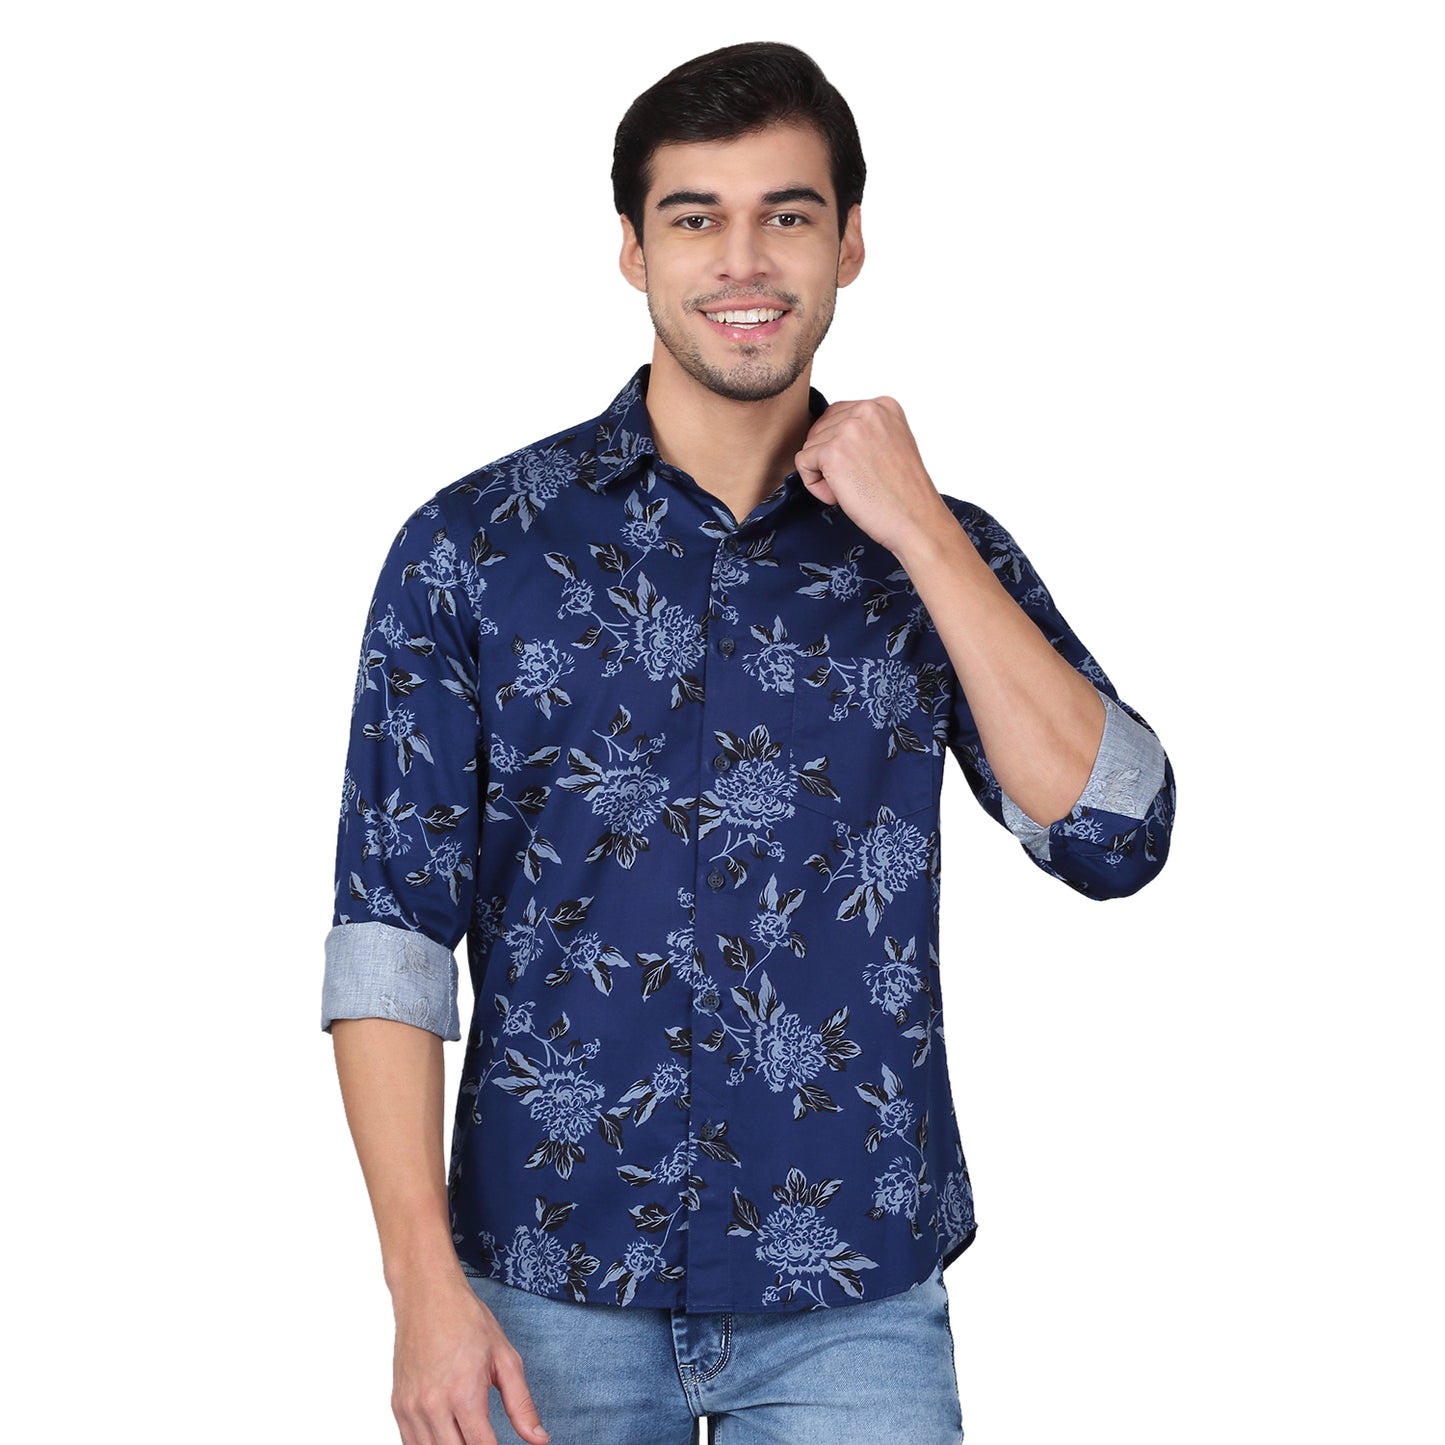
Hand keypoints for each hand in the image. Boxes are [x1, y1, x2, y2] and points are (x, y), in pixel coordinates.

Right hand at [391, 1275, 547, 1444]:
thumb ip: (521, 1404)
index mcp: (464, 1394)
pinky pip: (410, 1444)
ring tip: (467, 1438)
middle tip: (485, 1440)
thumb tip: (539, 1439)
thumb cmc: (467, 1321)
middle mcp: (433, 1406)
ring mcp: (411, 1408)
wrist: (427, 1296)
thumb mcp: (505, 1358)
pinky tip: (445, 1438)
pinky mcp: (398, 1406)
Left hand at [793, 396, 953, 559]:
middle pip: (821, 430)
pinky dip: (815, 486)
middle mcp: (867, 410)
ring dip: (824, 474)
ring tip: (854, 488)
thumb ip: (864, 430)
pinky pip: (802, 463)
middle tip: (860, 481)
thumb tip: (828, 432)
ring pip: (810, 446)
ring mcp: (849, 429)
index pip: (838, 415)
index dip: (841, 448)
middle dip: (831, 460)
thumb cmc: (904, 492)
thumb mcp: (891, 443)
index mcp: (883, 405)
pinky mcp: (832, 452)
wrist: (915, 519)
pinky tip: (840, 495)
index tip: (864, 468)